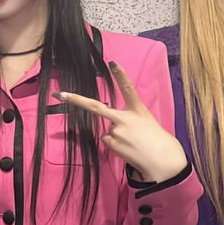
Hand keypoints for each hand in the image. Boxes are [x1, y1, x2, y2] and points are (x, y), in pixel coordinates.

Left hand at [56, 61, 186, 183]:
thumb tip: (112, 126)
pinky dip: (115, 145)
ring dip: (116, 136)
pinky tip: (128, 149)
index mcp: (138, 109)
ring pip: (107, 130)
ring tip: (133, 143)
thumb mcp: (147, 122)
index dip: (120, 74)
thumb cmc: (158, 142)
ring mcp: (117, 131)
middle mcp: (125, 118)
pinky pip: (107, 140)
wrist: (164, 162)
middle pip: (95, 107)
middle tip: (59, 94)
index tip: (111, 62)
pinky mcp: (112, 143)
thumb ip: (129, 119)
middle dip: (75, 100)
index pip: (128, 88)